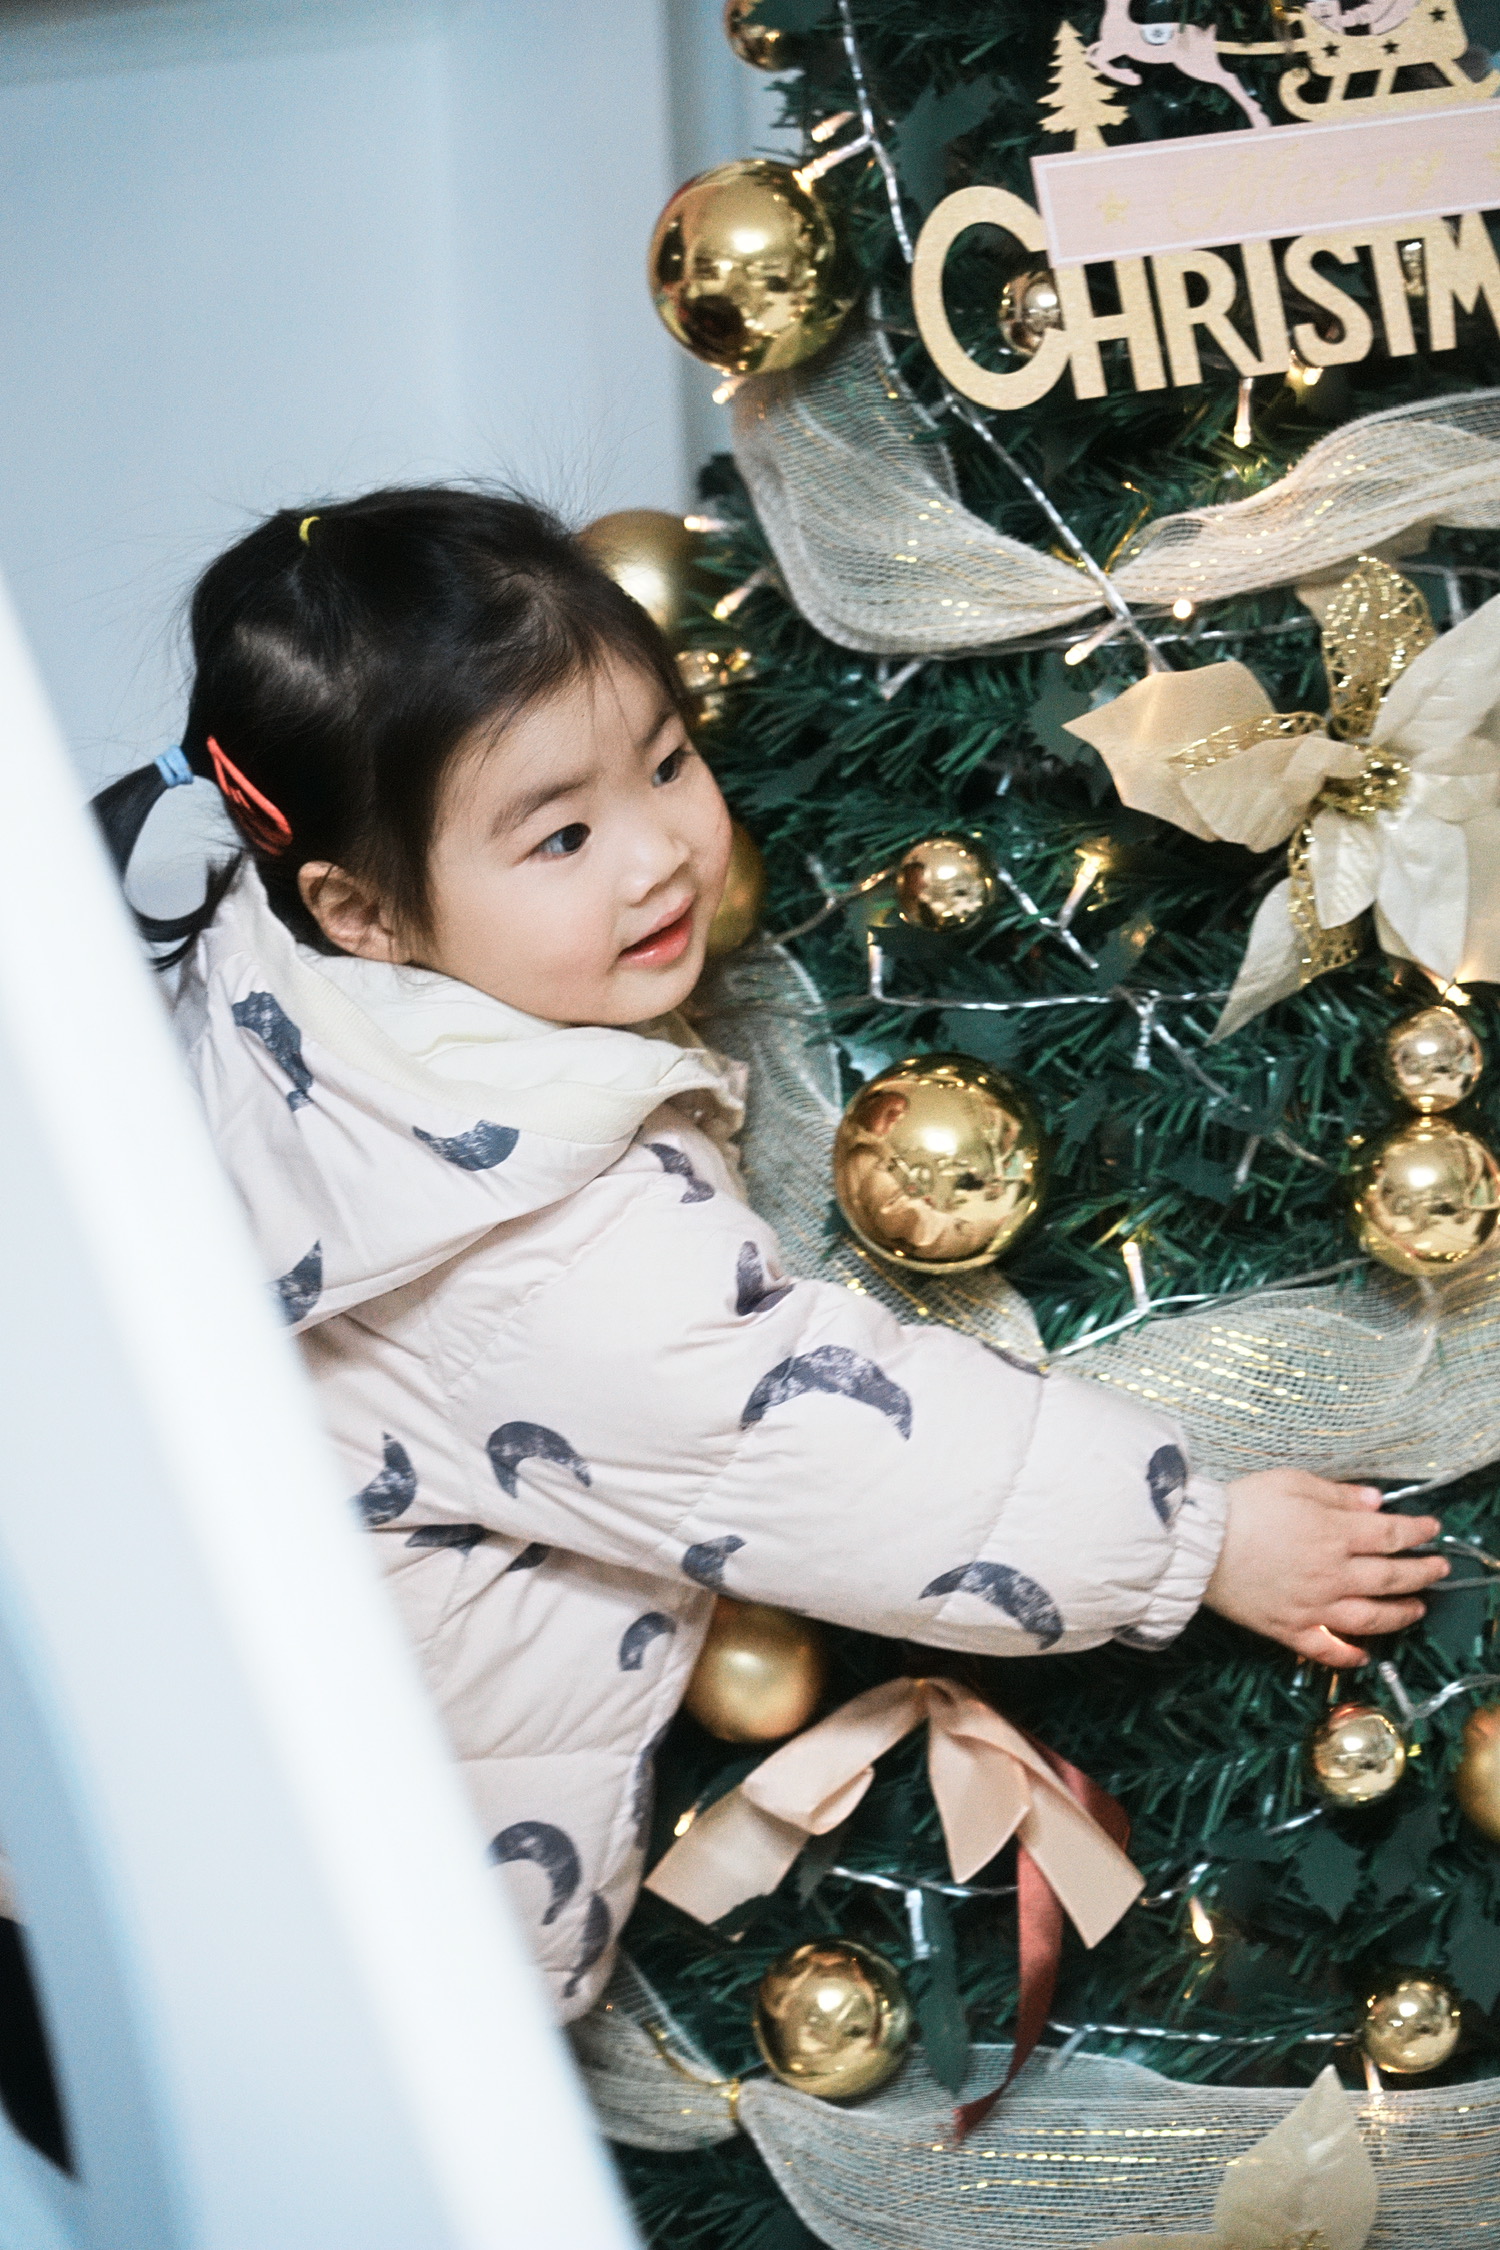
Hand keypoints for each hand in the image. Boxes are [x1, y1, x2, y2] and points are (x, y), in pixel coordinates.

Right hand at [1203, 1470, 1446, 1666]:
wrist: (1197, 1544)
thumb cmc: (1241, 1506)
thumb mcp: (1290, 1482)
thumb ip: (1337, 1494)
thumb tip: (1375, 1503)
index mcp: (1335, 1534)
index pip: (1392, 1535)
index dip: (1417, 1532)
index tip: (1432, 1529)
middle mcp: (1333, 1574)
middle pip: (1391, 1577)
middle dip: (1422, 1573)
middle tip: (1439, 1570)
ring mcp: (1314, 1606)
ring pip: (1371, 1618)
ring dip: (1401, 1614)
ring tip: (1417, 1609)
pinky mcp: (1289, 1629)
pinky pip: (1326, 1649)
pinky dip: (1348, 1654)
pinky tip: (1363, 1654)